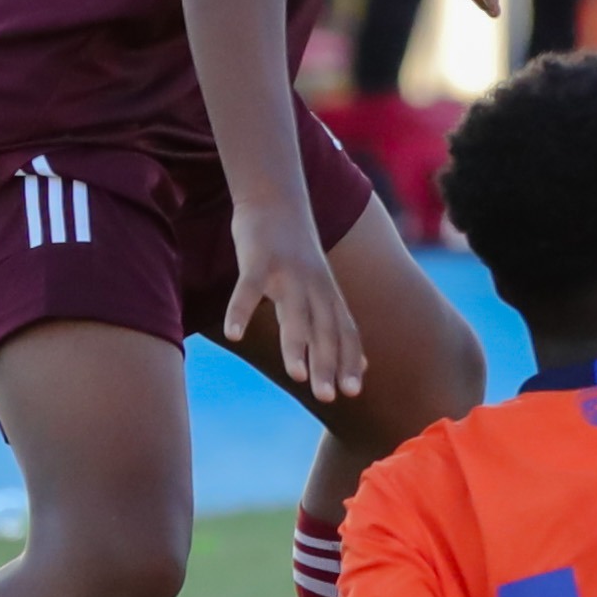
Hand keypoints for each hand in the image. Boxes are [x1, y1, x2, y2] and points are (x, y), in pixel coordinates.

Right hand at [225, 198, 364, 403]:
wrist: (276, 199)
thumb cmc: (297, 251)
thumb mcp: (323, 288)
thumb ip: (337, 325)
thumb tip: (361, 365)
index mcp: (329, 295)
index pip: (345, 332)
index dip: (349, 360)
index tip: (352, 392)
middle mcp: (315, 286)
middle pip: (324, 329)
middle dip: (328, 363)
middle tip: (328, 397)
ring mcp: (287, 273)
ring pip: (294, 313)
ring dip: (296, 345)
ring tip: (296, 376)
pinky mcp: (258, 260)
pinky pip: (249, 289)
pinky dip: (240, 311)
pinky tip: (234, 334)